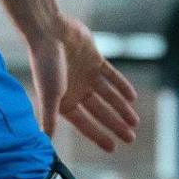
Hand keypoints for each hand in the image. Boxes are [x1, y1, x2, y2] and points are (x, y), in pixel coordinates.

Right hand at [27, 15, 139, 151]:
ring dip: (121, 108)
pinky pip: (111, 76)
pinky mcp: (94, 59)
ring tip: (134, 122)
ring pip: (108, 96)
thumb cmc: (44, 64)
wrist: (48, 30)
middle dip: (115, 125)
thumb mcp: (49, 95)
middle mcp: (75, 91)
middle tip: (130, 138)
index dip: (99, 136)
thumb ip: (49, 119)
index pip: (85, 124)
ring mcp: (86, 75)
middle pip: (100, 112)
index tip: (113, 148)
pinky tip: (132, 97)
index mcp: (63, 102)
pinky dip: (121, 85)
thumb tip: (45, 142)